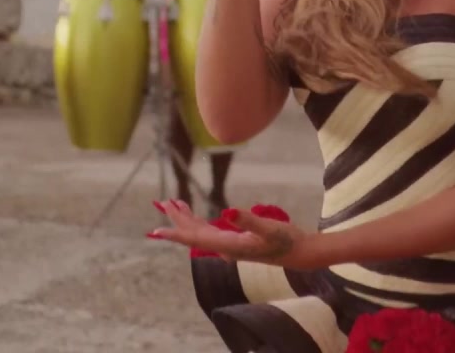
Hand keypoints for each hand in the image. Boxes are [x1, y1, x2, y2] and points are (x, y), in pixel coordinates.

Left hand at [148, 200, 324, 269]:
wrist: (299, 253)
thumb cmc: (286, 239)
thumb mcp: (269, 228)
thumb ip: (248, 220)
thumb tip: (227, 212)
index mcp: (229, 245)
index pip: (195, 238)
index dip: (175, 232)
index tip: (155, 230)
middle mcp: (225, 248)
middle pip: (194, 234)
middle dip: (176, 219)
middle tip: (161, 202)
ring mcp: (229, 246)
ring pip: (200, 232)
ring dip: (186, 219)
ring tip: (173, 204)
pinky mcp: (236, 242)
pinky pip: (210, 232)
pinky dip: (199, 222)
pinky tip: (195, 216)